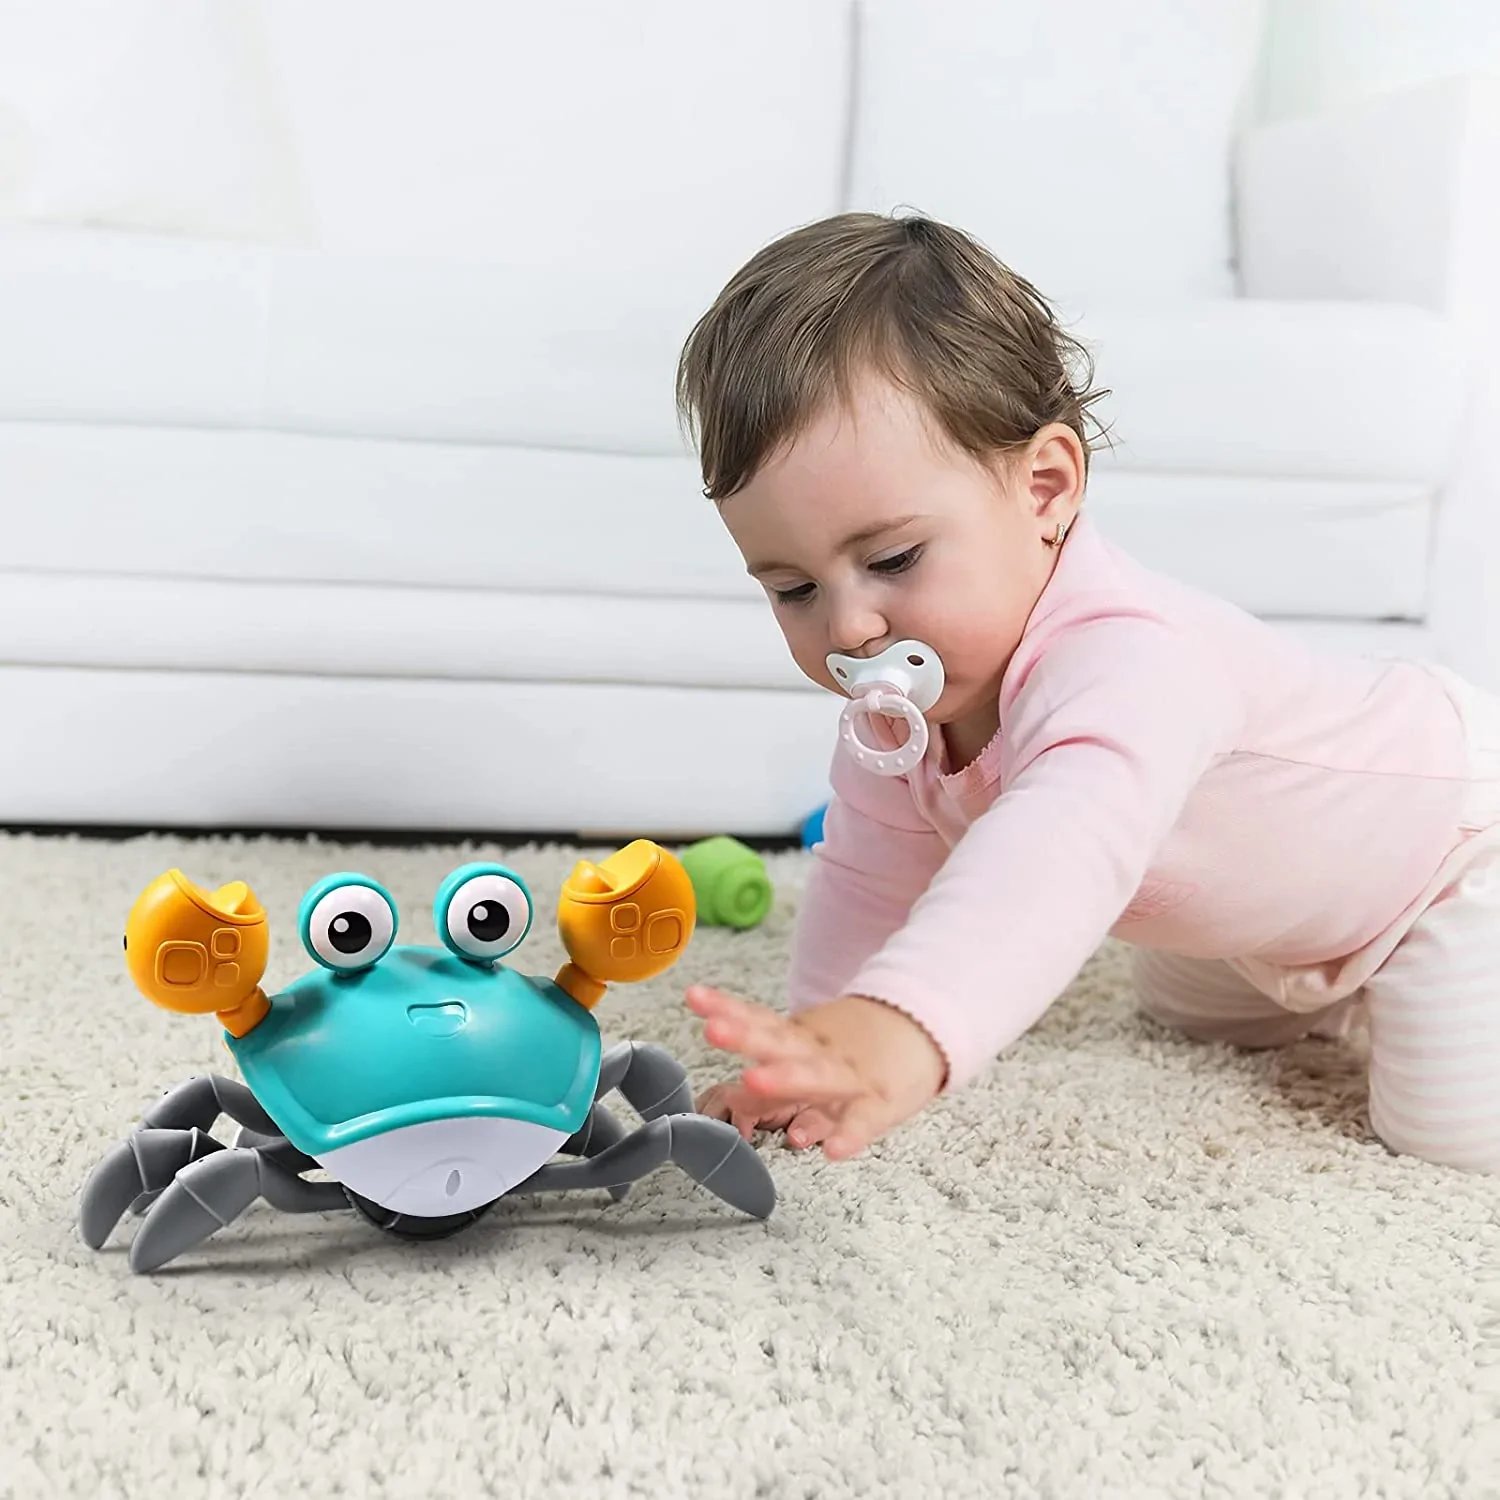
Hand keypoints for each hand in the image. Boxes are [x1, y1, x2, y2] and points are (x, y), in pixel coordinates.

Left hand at [686, 985, 947, 1159]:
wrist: (925, 1030)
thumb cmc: (855, 1048)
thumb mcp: (810, 1050)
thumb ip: (771, 1070)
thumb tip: (731, 1096)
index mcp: (801, 1036)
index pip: (759, 1018)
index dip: (726, 1008)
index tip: (693, 996)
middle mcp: (820, 1050)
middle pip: (780, 1041)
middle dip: (745, 1036)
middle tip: (713, 1031)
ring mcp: (851, 1074)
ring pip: (817, 1075)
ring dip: (785, 1079)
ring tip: (753, 1083)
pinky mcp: (882, 1102)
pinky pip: (864, 1120)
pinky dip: (850, 1134)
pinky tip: (833, 1152)